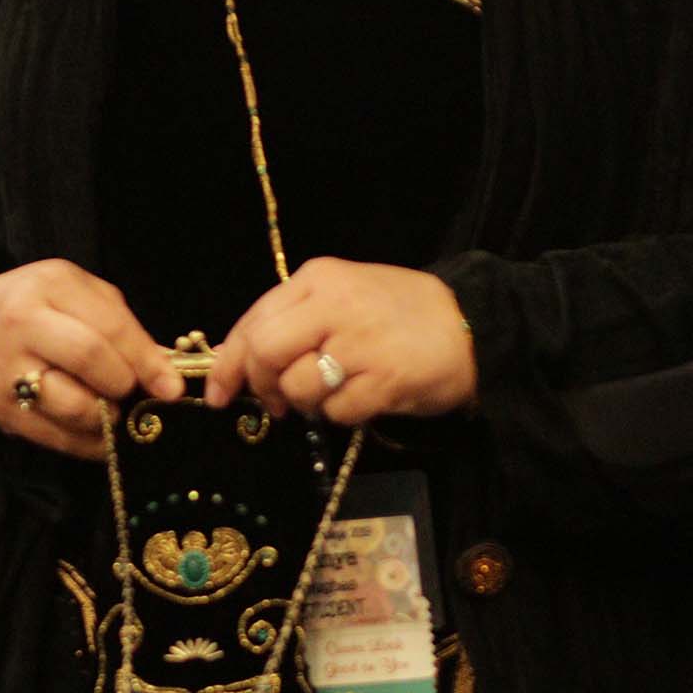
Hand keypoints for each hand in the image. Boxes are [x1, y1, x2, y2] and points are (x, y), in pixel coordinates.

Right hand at [0, 258, 182, 460]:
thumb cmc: (31, 307)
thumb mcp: (71, 292)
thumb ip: (117, 321)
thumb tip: (163, 367)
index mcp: (49, 287)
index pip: (109, 327)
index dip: (147, 360)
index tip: (171, 386)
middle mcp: (24, 326)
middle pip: (90, 360)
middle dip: (124, 383)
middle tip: (132, 391)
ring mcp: (8, 372)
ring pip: (74, 406)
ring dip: (107, 417)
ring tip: (111, 409)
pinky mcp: (1, 412)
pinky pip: (57, 438)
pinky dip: (89, 443)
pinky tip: (100, 435)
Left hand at [207, 258, 477, 423]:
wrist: (472, 324)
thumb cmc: (402, 312)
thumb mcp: (344, 295)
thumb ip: (296, 318)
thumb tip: (243, 361)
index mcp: (318, 278)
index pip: (253, 321)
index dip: (228, 363)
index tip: (221, 392)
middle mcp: (334, 304)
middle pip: (264, 352)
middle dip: (261, 385)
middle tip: (275, 403)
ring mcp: (360, 342)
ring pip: (297, 386)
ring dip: (306, 402)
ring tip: (334, 391)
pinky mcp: (384, 378)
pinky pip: (336, 410)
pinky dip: (340, 414)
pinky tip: (362, 397)